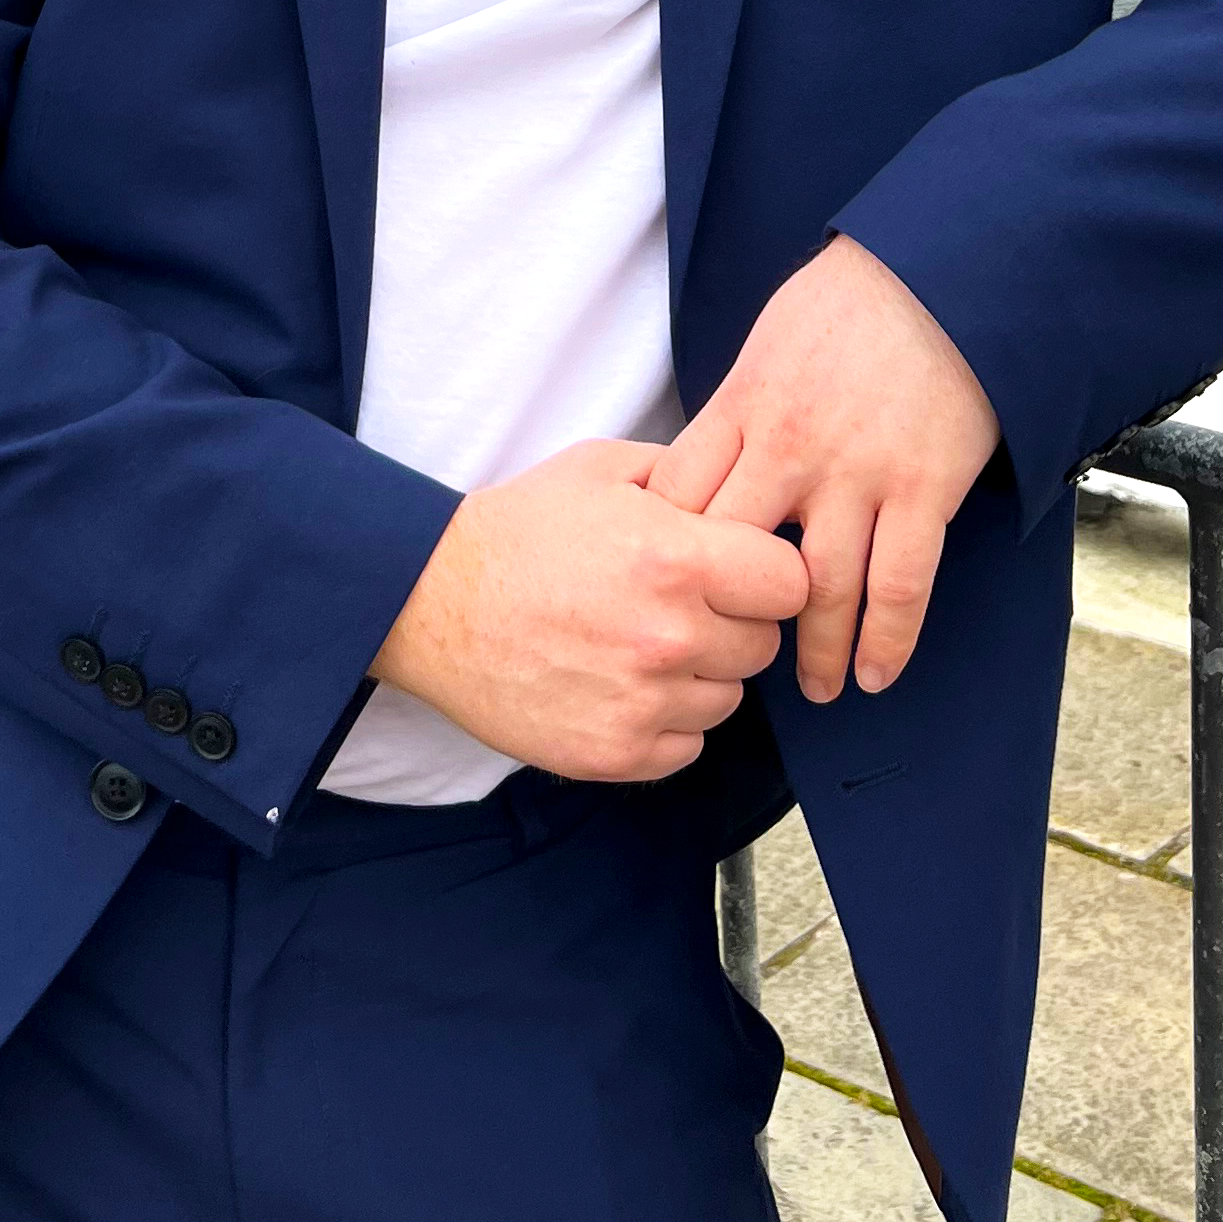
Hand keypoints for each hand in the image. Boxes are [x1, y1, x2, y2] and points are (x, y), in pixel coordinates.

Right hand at [371, 440, 811, 780]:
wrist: (431, 601)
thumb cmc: (518, 530)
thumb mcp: (604, 468)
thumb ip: (688, 475)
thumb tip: (749, 491)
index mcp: (676, 559)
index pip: (791, 582)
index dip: (768, 572)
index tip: (739, 570)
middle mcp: (669, 637)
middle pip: (764, 644)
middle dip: (735, 621)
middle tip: (681, 603)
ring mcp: (643, 703)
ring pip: (728, 698)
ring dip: (701, 674)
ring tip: (643, 641)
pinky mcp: (615, 753)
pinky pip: (687, 745)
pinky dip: (667, 721)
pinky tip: (624, 683)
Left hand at [648, 235, 998, 706]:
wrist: (945, 268)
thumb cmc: (853, 297)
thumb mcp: (768, 339)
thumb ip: (740, 406)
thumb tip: (718, 461)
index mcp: (741, 405)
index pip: (678, 501)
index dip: (669, 555)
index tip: (672, 591)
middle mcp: (788, 448)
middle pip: (731, 556)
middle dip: (725, 615)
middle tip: (732, 656)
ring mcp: (856, 474)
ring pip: (817, 590)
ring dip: (814, 653)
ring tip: (815, 691)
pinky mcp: (922, 488)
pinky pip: (900, 584)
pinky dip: (889, 640)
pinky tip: (877, 673)